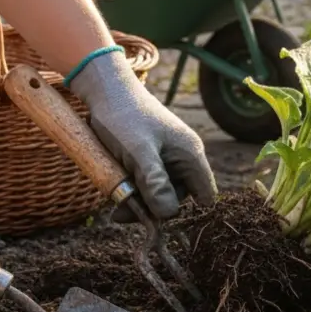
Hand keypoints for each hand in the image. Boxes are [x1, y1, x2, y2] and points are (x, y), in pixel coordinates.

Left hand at [68, 49, 216, 219]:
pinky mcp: (150, 158)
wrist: (104, 90)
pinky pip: (146, 183)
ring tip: (116, 198)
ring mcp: (167, 158)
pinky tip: (117, 187)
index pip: (206, 197)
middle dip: (153, 209)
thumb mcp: (138, 152)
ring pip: (159, 193)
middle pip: (178, 198)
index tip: (160, 221)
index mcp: (191, 155)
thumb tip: (169, 215)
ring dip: (140, 201)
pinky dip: (133, 189)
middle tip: (122, 212)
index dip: (189, 214)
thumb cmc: (123, 116)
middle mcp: (183, 158)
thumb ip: (155, 182)